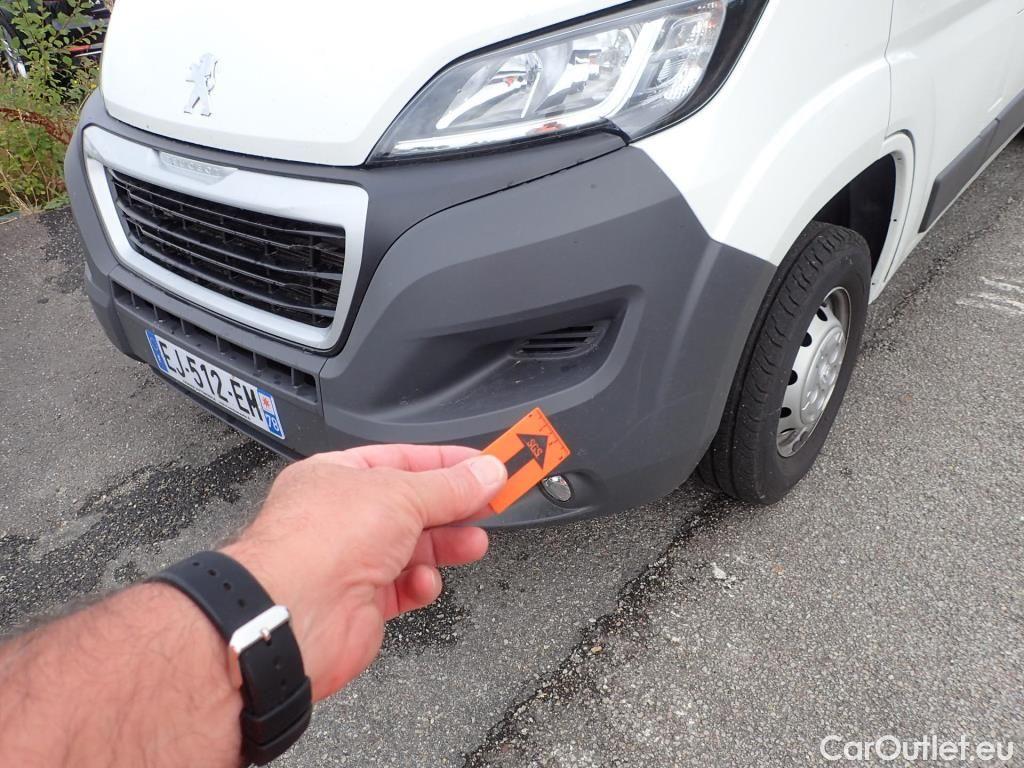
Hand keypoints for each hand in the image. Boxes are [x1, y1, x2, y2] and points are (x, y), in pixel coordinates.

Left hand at [222, 445, 506, 700]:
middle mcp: (341, 517)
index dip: (448, 462)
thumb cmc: (322, 542)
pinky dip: (421, 584)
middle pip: (412, 505)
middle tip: (492, 504)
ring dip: (445, 546)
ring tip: (473, 543)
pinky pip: (404, 588)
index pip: (403, 459)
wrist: (295, 615)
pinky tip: (425, 581)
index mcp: (338, 476)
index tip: (486, 467)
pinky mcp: (361, 603)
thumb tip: (487, 473)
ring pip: (412, 548)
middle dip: (454, 507)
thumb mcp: (402, 494)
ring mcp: (350, 561)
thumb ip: (451, 486)